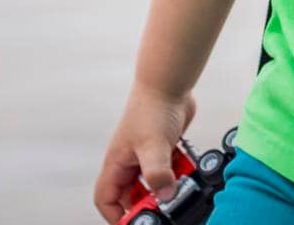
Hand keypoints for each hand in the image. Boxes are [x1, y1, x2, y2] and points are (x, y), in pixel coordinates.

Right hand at [93, 84, 197, 221]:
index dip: (117, 215)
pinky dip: (178, 175)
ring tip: (177, 184)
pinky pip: (169, 172)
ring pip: (153, 185)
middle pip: (132, 196)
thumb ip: (157, 173)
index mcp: (117, 163)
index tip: (137, 221)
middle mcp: (130, 161)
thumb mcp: (153, 145)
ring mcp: (147, 155)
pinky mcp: (164, 150)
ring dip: (166, 188)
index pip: (107, 199)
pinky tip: (187, 170)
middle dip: (147, 204)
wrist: (170, 82)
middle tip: (163, 205)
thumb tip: (164, 196)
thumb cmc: (152, 106)